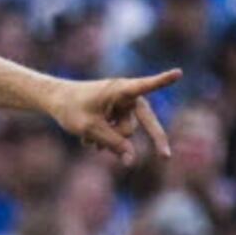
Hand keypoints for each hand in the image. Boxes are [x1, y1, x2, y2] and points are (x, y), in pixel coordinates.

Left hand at [50, 71, 176, 166]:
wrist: (56, 101)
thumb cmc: (71, 108)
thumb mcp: (90, 129)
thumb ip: (112, 144)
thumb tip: (132, 161)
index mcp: (120, 89)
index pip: (145, 85)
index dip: (162, 81)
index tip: (178, 73)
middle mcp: (127, 96)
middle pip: (138, 125)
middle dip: (148, 140)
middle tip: (166, 158)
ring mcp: (124, 106)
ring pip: (125, 133)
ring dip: (108, 139)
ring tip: (88, 133)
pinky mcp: (120, 115)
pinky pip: (118, 135)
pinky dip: (104, 138)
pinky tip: (89, 135)